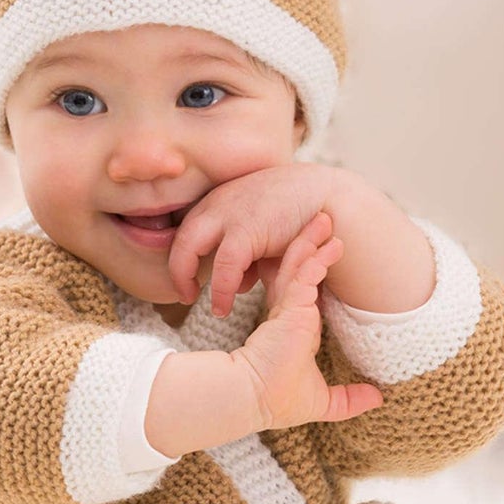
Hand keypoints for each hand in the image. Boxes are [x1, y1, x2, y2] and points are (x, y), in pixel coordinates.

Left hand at [167, 164, 337, 316]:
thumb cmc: (296, 216)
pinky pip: (223, 264)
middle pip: (178, 239)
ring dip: (186, 279)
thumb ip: (249, 260)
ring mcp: (227, 212)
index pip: (186, 232)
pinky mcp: (245, 228)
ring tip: (196, 302)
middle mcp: (215, 204)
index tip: (190, 282)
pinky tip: (223, 308)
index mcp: (217, 202)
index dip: (183, 259)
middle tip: (186, 294)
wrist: (324, 195)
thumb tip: (240, 287)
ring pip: (188, 249)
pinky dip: (220, 289)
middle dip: (178, 270)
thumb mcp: (263, 237)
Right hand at [231, 212, 383, 431]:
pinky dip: (314, 260)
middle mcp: (288, 315)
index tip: (323, 252)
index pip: (302, 291)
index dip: (310, 271)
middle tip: (322, 221)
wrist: (256, 400)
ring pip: (300, 268)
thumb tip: (379, 399)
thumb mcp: (323, 401)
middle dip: (311, 246)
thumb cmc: (280, 401)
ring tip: (325, 219)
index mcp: (293, 328)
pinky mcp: (289, 310)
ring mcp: (287, 311)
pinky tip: (326, 246)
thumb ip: (349, 399)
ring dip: (313, 243)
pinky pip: (303, 278)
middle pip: (299, 271)